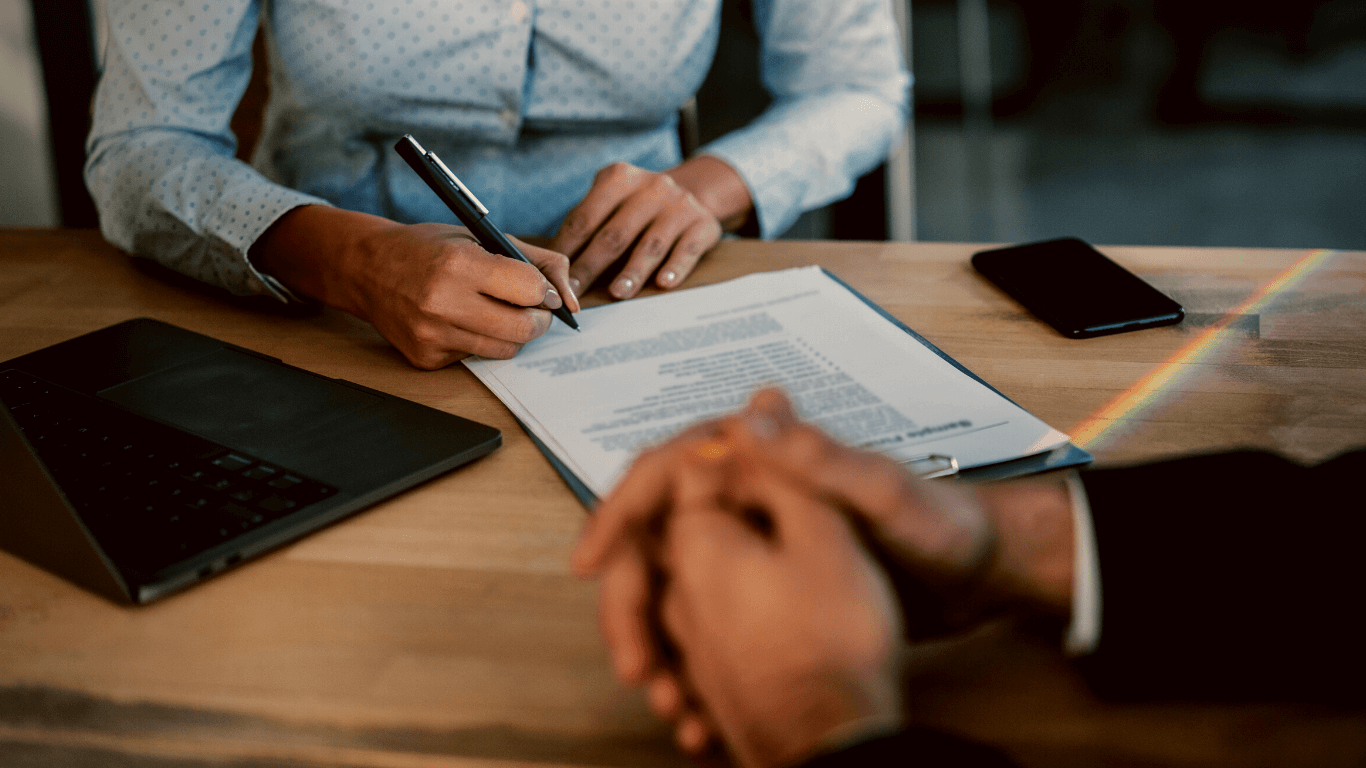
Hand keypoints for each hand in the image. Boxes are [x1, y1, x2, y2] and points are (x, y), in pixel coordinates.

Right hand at [251, 206, 579, 368]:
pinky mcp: (425, 357)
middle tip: (534, 311)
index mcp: (459, 263)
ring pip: (504, 350)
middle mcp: (443, 302)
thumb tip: (572, 294)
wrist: (367, 268)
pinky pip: (474, 357)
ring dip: (513, 335)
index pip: (529, 290)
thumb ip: (535, 260)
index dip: (545, 292)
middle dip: (538, 321)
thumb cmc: (430, 248)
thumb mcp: (480, 236)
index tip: (544, 292)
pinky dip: (480, 342)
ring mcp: (432, 334)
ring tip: (499, 313)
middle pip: (522, 329)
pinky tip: (462, 321)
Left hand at [550, 155, 752, 299]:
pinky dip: (675, 268)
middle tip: (575, 292)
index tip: (555, 277)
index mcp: (619, 178)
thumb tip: (554, 264)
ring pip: (651, 244)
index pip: (586, 217)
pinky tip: (663, 284)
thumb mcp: (613, 201)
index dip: (568, 249)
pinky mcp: (703, 224)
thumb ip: (588, 224)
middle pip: (615, 233)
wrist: (695, 194)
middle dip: (591, 266)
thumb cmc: (639, 208)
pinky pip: (686, 250)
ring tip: (618, 293)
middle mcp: (651, 186)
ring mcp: (679, 205)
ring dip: (632, 271)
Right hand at [574, 390, 1074, 708]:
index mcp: (767, 460)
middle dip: (635, 601)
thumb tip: (749, 413)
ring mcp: (759, 540)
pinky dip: (697, 659)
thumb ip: (820, 458)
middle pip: (661, 538)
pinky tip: (699, 700)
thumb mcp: (883, 494)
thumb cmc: (943, 524)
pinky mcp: (771, 582)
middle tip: (635, 661)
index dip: (621, 512)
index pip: (670, 471)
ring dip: (662, 640)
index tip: (593, 563)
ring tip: (667, 694)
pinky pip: (711, 618)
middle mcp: (752, 494)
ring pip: (678, 587)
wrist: (980, 573)